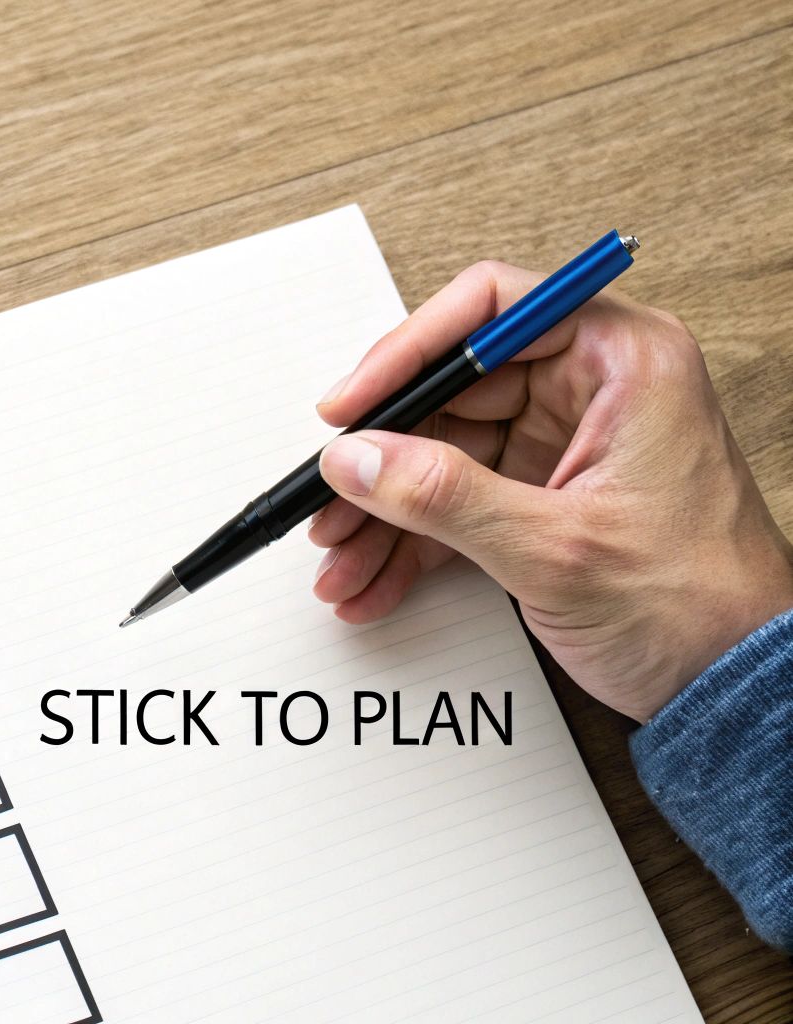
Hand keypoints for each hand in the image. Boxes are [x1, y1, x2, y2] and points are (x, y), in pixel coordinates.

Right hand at [309, 260, 792, 721]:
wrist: (736, 687)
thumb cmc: (697, 608)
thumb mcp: (555, 549)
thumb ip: (445, 497)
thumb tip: (356, 459)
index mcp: (623, 361)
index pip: (491, 309)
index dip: (407, 352)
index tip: (351, 405)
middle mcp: (593, 388)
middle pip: (451, 389)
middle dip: (381, 456)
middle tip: (330, 498)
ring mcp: (568, 442)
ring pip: (442, 451)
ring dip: (383, 511)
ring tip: (341, 558)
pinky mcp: (547, 493)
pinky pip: (456, 499)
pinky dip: (411, 540)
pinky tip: (373, 577)